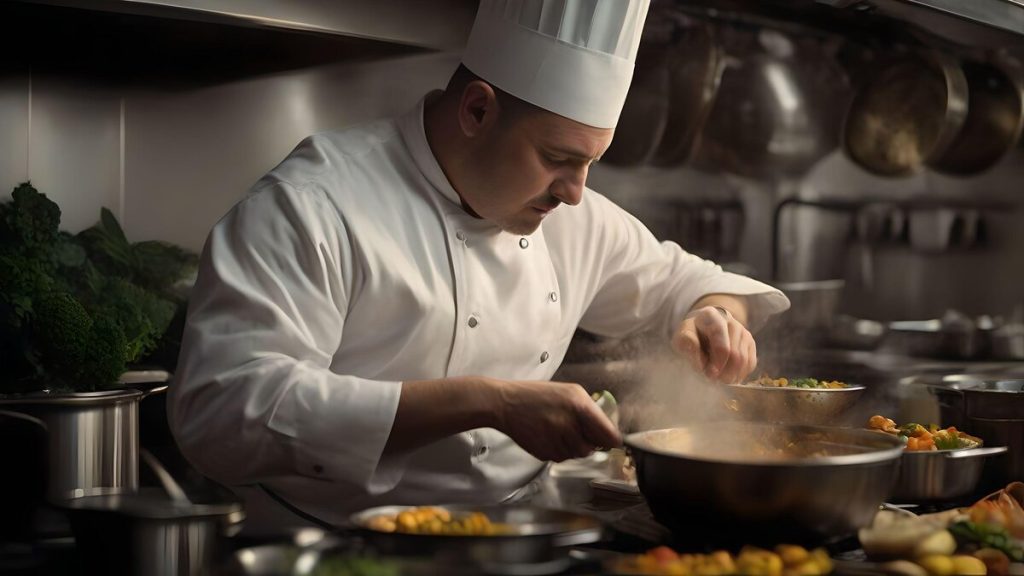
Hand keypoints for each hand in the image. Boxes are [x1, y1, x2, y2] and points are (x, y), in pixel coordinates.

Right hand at [491, 379, 621, 461]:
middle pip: (593, 448)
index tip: (611, 441)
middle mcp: (570, 425)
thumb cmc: (538, 395)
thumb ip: (591, 411)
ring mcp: (556, 441)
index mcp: (580, 406)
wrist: (506, 404)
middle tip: (576, 429)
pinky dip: (558, 450)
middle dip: (588, 441)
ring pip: (577, 454)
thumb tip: (608, 433)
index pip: (609, 436)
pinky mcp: (545, 453)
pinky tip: (547, 435)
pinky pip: (561, 457)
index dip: (611, 440)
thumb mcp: (569, 392)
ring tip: (558, 430)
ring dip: (573, 447)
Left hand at [672, 305, 756, 383]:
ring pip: (744, 361)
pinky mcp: (750, 343)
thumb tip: (696, 354)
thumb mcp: (681, 338)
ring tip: (718, 378)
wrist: (701, 330)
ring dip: (732, 375)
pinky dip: (740, 374)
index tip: (710, 374)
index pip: (721, 342)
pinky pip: (750, 363)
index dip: (718, 362)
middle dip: (725, 372)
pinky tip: (728, 375)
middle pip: (735, 354)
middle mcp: (730, 321)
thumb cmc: (690, 336)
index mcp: (710, 316)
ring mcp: (743, 331)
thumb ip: (686, 344)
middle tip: (713, 379)